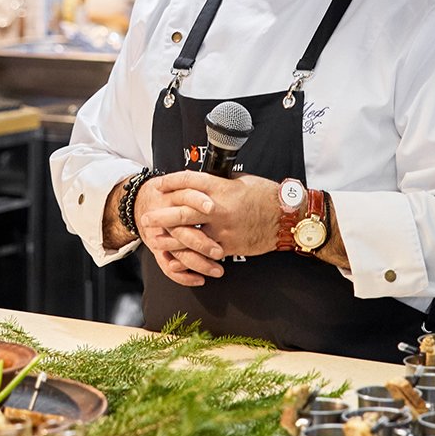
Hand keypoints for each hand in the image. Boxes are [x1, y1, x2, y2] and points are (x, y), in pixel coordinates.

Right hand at [132, 174, 223, 286]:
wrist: (140, 201)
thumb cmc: (167, 191)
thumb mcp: (181, 182)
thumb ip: (203, 184)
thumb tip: (231, 179)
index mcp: (173, 195)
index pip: (185, 196)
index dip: (198, 201)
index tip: (212, 208)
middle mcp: (165, 216)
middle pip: (181, 230)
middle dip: (201, 242)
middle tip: (220, 251)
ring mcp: (160, 235)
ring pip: (178, 252)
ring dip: (198, 263)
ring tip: (218, 269)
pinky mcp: (156, 248)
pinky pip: (168, 266)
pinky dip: (183, 276)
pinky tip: (199, 279)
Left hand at [139, 170, 283, 263]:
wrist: (287, 219)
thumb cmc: (267, 196)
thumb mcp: (241, 181)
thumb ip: (220, 183)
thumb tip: (203, 184)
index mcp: (222, 187)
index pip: (189, 181)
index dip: (170, 182)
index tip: (159, 185)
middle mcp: (219, 209)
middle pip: (183, 211)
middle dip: (162, 215)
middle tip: (147, 218)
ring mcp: (223, 230)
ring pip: (190, 235)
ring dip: (170, 238)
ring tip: (157, 238)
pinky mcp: (228, 246)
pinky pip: (204, 252)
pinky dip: (190, 254)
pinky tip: (178, 254)